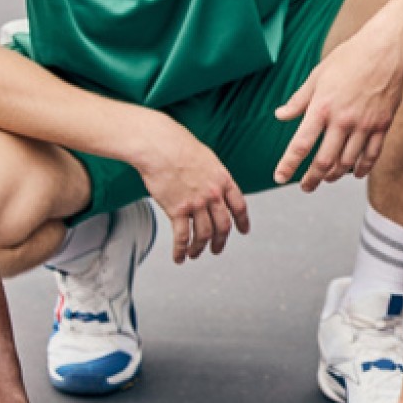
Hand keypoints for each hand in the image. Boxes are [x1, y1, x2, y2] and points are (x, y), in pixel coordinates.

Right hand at [132, 115, 250, 263]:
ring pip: (204, 235)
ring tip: (195, 254)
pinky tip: (179, 257)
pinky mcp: (177, 210)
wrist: (159, 145)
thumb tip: (212, 183)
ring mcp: (196, 203)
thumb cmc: (178, 145)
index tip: (243, 231)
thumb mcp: (206, 157)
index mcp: (223, 180)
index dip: (243, 221)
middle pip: (223, 226)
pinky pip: (182, 237)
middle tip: (217, 249)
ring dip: (200, 248)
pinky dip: (181, 250)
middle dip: (221, 241)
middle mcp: (213, 194)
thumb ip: (212, 175)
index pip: (239, 206)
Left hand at [272, 25, 402, 190]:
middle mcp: (343, 120)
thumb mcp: (318, 75)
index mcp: (322, 107)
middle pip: (324, 162)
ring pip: (347, 162)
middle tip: (305, 187)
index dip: (288, 165)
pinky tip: (354, 173)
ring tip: (327, 178)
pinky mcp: (383, 125)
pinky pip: (371, 155)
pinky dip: (361, 169)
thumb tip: (280, 115)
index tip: (280, 178)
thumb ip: (299, 100)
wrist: (386, 49)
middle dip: (312, 179)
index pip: (300, 144)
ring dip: (335, 175)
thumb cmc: (350, 57)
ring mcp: (365, 125)